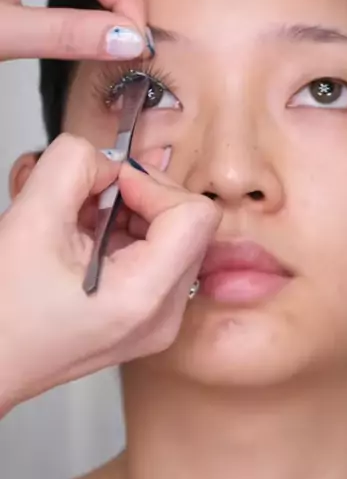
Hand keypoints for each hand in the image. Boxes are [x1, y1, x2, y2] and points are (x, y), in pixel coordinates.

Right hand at [0, 134, 219, 415]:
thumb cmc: (0, 316)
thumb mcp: (29, 221)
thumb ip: (72, 166)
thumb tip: (105, 157)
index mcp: (144, 297)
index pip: (195, 215)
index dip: (151, 185)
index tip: (108, 183)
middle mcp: (163, 316)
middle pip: (188, 224)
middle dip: (137, 197)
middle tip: (85, 199)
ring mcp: (157, 321)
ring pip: (171, 237)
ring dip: (126, 214)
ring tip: (76, 223)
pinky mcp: (144, 319)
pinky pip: (155, 258)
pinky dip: (122, 236)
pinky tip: (81, 243)